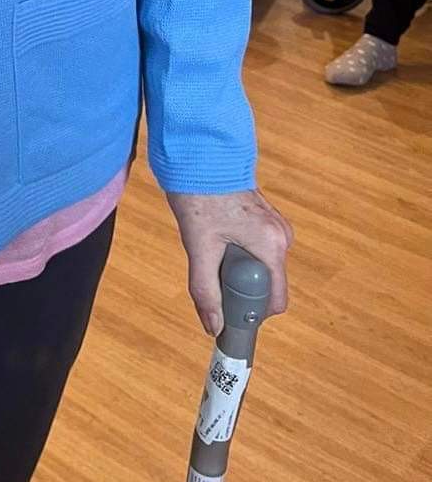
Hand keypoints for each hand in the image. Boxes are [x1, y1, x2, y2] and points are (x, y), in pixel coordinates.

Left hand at [166, 189, 292, 335]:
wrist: (199, 154)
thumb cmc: (200, 195)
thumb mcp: (199, 248)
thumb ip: (205, 290)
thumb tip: (213, 327)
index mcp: (272, 244)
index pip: (276, 300)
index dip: (253, 313)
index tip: (229, 313)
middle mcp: (281, 235)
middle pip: (266, 284)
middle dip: (240, 288)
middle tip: (213, 273)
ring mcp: (275, 226)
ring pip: (259, 267)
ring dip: (237, 269)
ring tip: (212, 249)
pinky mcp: (265, 219)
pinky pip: (257, 251)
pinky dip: (238, 254)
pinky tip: (217, 239)